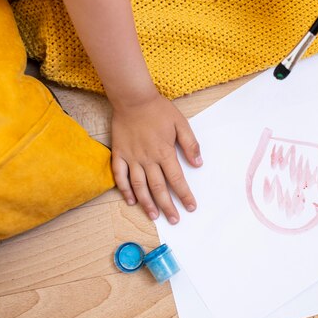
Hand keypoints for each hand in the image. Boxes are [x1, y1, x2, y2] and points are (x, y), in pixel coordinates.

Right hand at [110, 93, 201, 223]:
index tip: (191, 207)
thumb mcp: (181, 123)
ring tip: (154, 216)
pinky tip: (130, 201)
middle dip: (168, 206)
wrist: (133, 98)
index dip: (184, 195)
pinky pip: (120, 176)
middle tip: (175, 219)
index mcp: (164, 152)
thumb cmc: (158, 109)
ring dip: (147, 203)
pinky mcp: (119, 154)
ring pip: (139, 186)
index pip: (177, 180)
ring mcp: (131, 158)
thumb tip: (198, 163)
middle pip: (158, 188)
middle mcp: (148, 159)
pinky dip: (125, 190)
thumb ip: (190, 144)